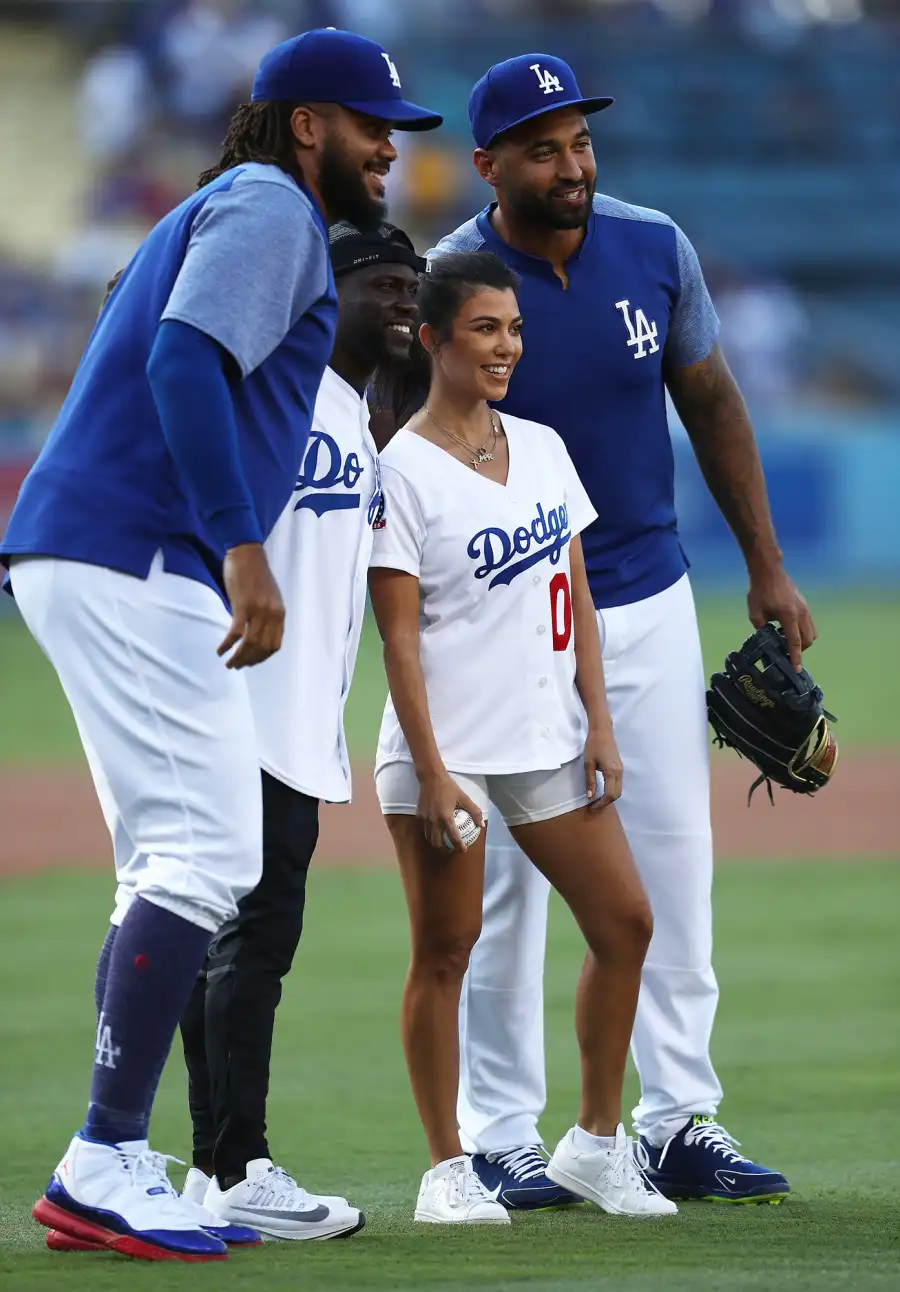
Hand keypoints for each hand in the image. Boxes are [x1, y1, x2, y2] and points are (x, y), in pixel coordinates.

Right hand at [218, 544, 284, 668]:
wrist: (246, 553)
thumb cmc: (255, 574)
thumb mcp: (269, 597)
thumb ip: (267, 616)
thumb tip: (257, 634)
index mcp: (280, 613)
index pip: (274, 645)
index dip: (262, 658)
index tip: (251, 663)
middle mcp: (272, 614)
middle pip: (262, 648)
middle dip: (249, 661)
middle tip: (236, 666)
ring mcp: (258, 611)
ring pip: (250, 644)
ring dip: (238, 657)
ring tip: (228, 664)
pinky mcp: (243, 606)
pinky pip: (235, 633)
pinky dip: (227, 645)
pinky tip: (220, 650)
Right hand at [416, 771, 484, 852]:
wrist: (430, 777)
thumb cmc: (449, 787)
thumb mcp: (464, 797)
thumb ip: (474, 811)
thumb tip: (481, 824)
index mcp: (446, 817)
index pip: (453, 838)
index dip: (459, 846)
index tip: (464, 849)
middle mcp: (434, 821)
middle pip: (437, 842)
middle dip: (444, 849)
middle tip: (451, 848)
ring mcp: (425, 819)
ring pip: (428, 837)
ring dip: (436, 842)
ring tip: (443, 842)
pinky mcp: (419, 815)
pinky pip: (424, 828)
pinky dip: (430, 832)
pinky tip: (435, 830)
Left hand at [584, 720, 622, 809]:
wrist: (602, 731)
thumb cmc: (593, 745)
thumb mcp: (588, 764)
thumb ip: (590, 781)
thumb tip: (590, 797)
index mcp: (612, 772)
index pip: (609, 795)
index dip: (601, 804)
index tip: (591, 807)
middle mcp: (619, 773)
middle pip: (616, 794)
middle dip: (606, 803)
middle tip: (594, 807)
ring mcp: (621, 770)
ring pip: (618, 790)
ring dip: (609, 798)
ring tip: (597, 801)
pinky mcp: (619, 767)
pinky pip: (618, 784)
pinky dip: (611, 791)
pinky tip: (602, 792)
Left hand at [747, 562, 815, 671]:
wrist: (768, 571)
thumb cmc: (759, 591)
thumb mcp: (755, 613)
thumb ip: (762, 628)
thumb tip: (767, 638)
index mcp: (789, 616)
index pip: (795, 643)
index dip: (796, 658)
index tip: (797, 670)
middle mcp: (801, 613)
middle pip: (808, 640)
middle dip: (800, 650)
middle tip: (786, 652)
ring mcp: (805, 608)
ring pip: (812, 632)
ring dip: (803, 640)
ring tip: (786, 640)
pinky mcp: (804, 604)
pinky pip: (809, 623)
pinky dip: (802, 630)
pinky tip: (787, 629)